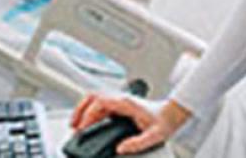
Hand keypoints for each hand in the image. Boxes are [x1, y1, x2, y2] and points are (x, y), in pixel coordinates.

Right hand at [70, 95, 189, 154]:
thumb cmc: (164, 121)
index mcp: (126, 103)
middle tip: (73, 125)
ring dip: (83, 110)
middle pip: (93, 97)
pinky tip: (88, 124)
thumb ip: (138, 143)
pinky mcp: (120, 105)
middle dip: (80, 110)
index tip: (82, 127)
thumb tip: (120, 149)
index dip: (88, 114)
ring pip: (95, 100)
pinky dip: (90, 113)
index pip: (100, 102)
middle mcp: (121, 99)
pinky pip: (100, 105)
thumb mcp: (155, 135)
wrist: (172, 113)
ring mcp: (119, 101)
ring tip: (76, 125)